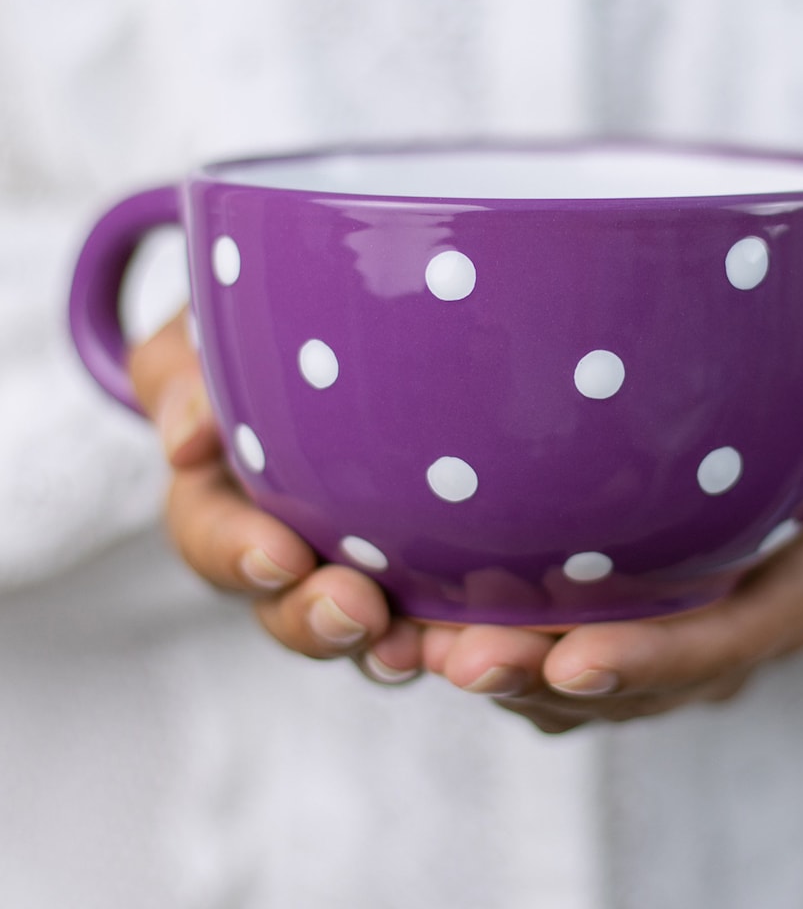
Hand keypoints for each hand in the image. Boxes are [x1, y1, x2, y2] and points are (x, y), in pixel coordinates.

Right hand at [129, 312, 424, 682]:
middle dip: (311, 618)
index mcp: (229, 488)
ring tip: (410, 645)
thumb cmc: (276, 322)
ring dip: (377, 645)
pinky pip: (432, 616)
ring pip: (358, 626)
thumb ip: (184, 371)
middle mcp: (291, 540)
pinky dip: (444, 633)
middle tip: (354, 610)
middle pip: (284, 606)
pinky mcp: (429, 566)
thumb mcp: (216, 328)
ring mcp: (359, 560)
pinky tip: (467, 636)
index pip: (212, 534)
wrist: (380, 308)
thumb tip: (185, 442)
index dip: (235, 555)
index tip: (278, 555)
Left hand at [419, 369, 802, 731]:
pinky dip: (484, 641)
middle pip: (635, 681)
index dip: (657, 659)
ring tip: (416, 648)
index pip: (730, 642)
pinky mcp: (600, 612)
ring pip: (576, 685)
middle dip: (548, 681)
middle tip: (462, 661)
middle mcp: (714, 630)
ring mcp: (654, 631)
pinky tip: (417, 621)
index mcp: (782, 592)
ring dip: (502, 674)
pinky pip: (541, 653)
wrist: (773, 400)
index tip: (575, 659)